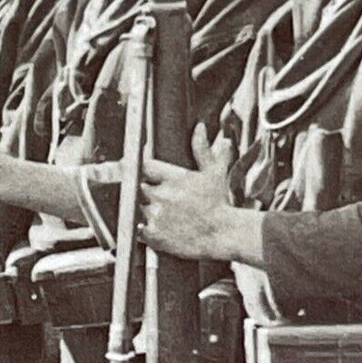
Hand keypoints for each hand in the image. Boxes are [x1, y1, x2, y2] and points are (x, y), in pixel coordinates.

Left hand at [139, 124, 235, 260]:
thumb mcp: (213, 173)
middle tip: (163, 198)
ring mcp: (156, 216)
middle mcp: (162, 195)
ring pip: (139, 208)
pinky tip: (162, 228)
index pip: (144, 166)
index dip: (142, 169)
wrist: (222, 235)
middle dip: (148, 191)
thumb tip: (199, 127)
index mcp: (173, 177)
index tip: (143, 172)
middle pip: (139, 188)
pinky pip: (139, 229)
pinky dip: (146, 229)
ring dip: (147, 210)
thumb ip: (202, 150)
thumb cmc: (218, 203)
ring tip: (168, 214)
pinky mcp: (153, 235)